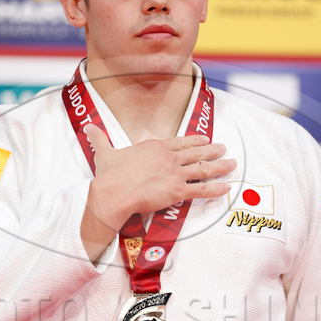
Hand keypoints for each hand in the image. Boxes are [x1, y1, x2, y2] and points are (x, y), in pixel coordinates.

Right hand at [87, 126, 234, 231]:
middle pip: (195, 153)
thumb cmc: (109, 175)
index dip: (194, 141)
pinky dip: (216, 188)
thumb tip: (88, 128)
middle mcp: (168, 158)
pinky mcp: (177, 191)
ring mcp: (175, 174)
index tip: (204, 139)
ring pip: (203, 169)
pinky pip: (201, 190)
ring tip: (232, 164)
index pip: (179, 142)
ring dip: (220, 166)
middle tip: (224, 148)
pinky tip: (227, 187)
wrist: (113, 192)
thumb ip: (100, 139)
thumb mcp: (104, 152)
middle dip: (212, 151)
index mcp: (154, 147)